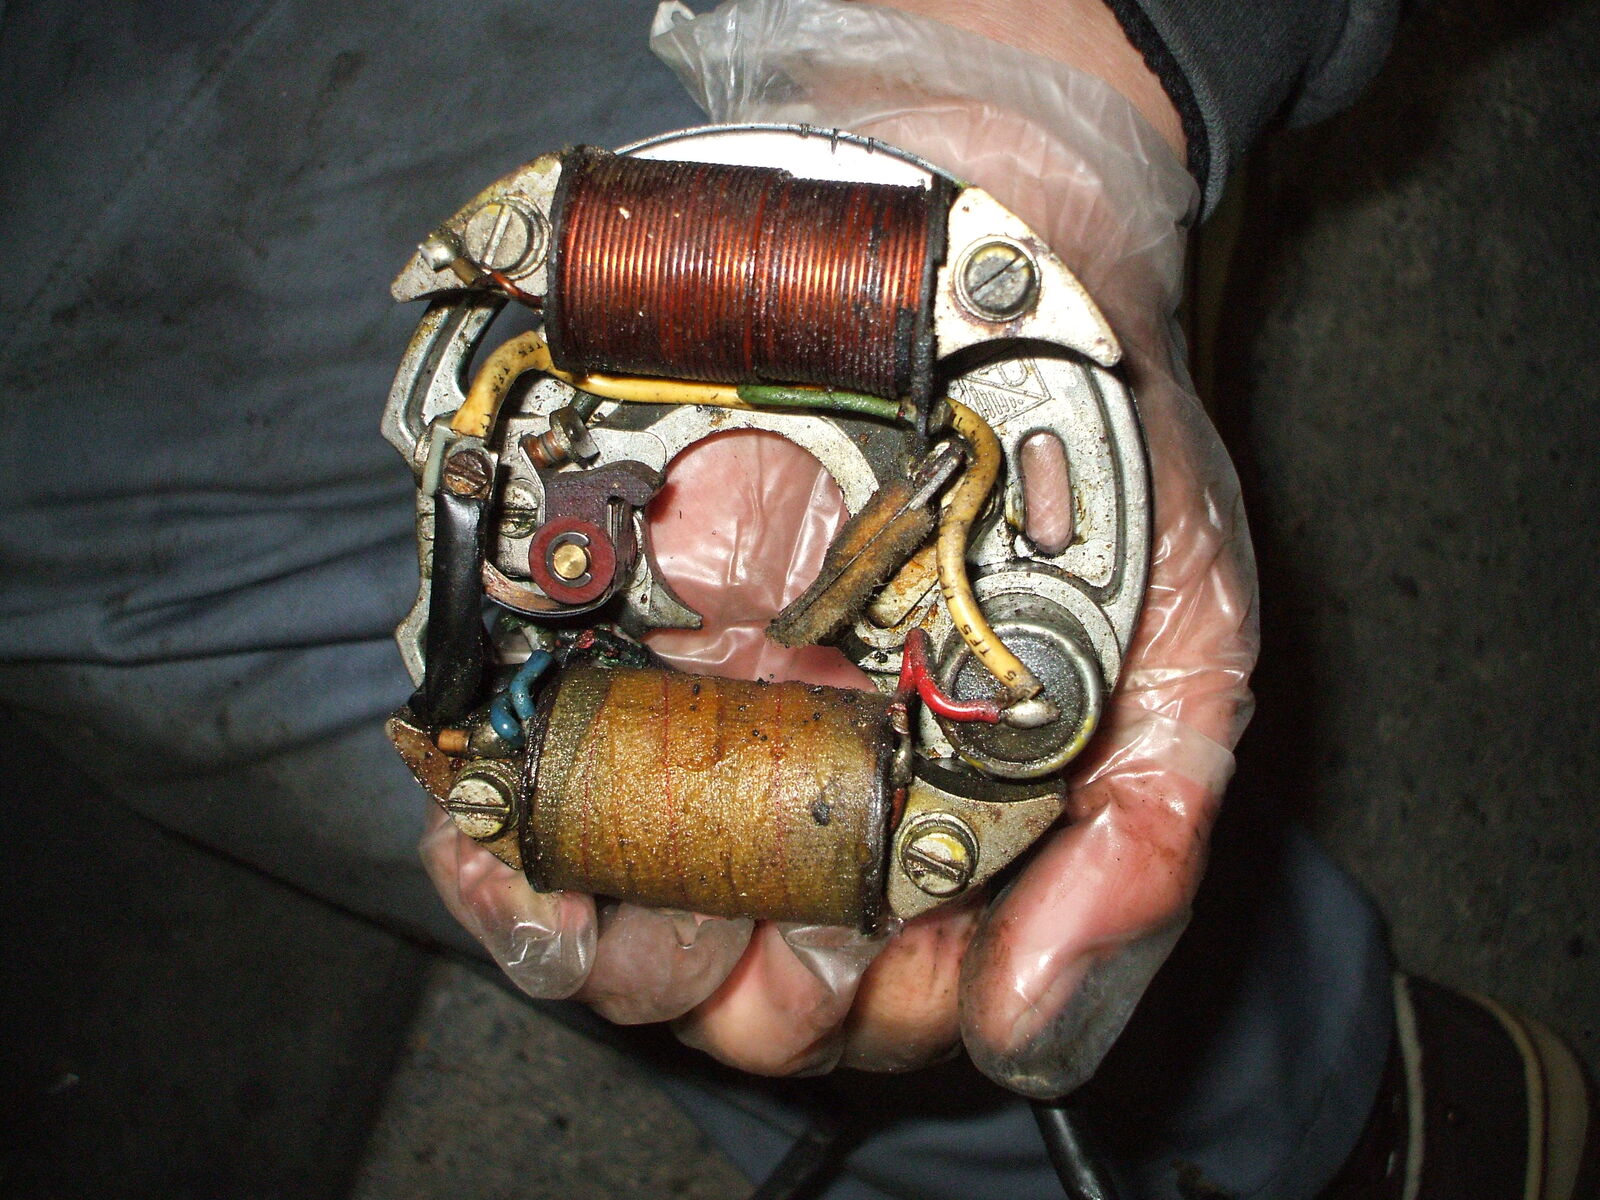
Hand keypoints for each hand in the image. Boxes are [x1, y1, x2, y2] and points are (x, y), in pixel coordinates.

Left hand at [423, 0, 1257, 1095]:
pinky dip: (498, 830)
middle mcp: (808, 776)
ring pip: (616, 890)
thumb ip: (1136, 847)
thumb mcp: (1181, 648)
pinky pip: (521, 765)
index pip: (876, 989)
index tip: (862, 969)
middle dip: (719, 983)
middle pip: (730, 963)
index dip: (864, 1011)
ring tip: (580, 913)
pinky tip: (499, 847)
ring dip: (587, 932)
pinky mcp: (602, 623)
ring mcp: (699, 702)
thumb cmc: (1100, 463)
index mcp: (932, 812)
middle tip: (731, 944)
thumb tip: (1022, 1032)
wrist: (1000, 257)